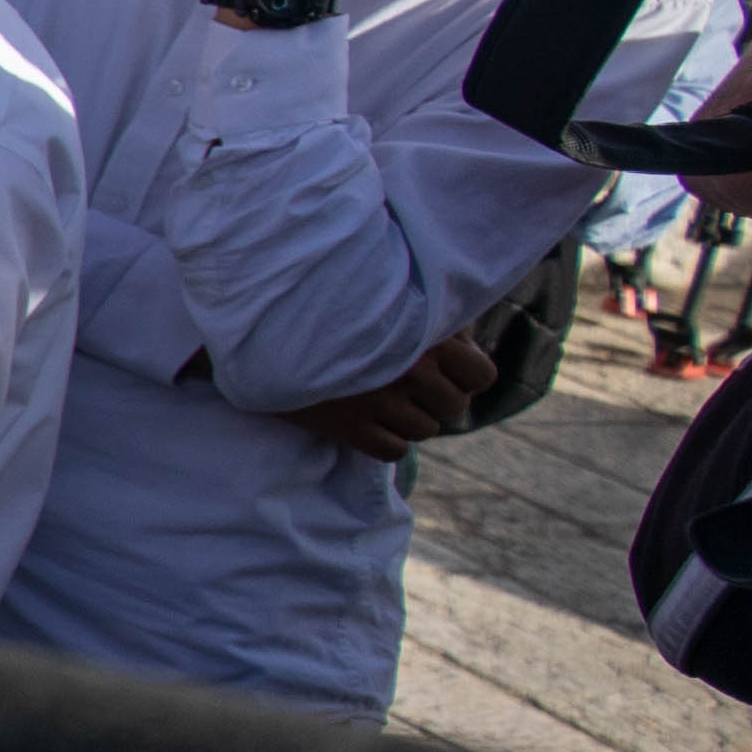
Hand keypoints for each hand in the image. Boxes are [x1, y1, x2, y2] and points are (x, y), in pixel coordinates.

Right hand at [287, 325, 501, 461]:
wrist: (268, 329)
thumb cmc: (338, 309)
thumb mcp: (395, 301)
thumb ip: (438, 322)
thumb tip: (470, 346)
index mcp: (428, 339)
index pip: (482, 376)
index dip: (467, 375)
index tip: (445, 370)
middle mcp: (411, 372)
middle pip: (453, 406)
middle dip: (436, 398)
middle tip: (410, 386)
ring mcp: (379, 402)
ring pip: (425, 430)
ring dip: (410, 420)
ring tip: (385, 400)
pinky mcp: (349, 427)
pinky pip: (394, 450)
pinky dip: (386, 440)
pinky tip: (369, 421)